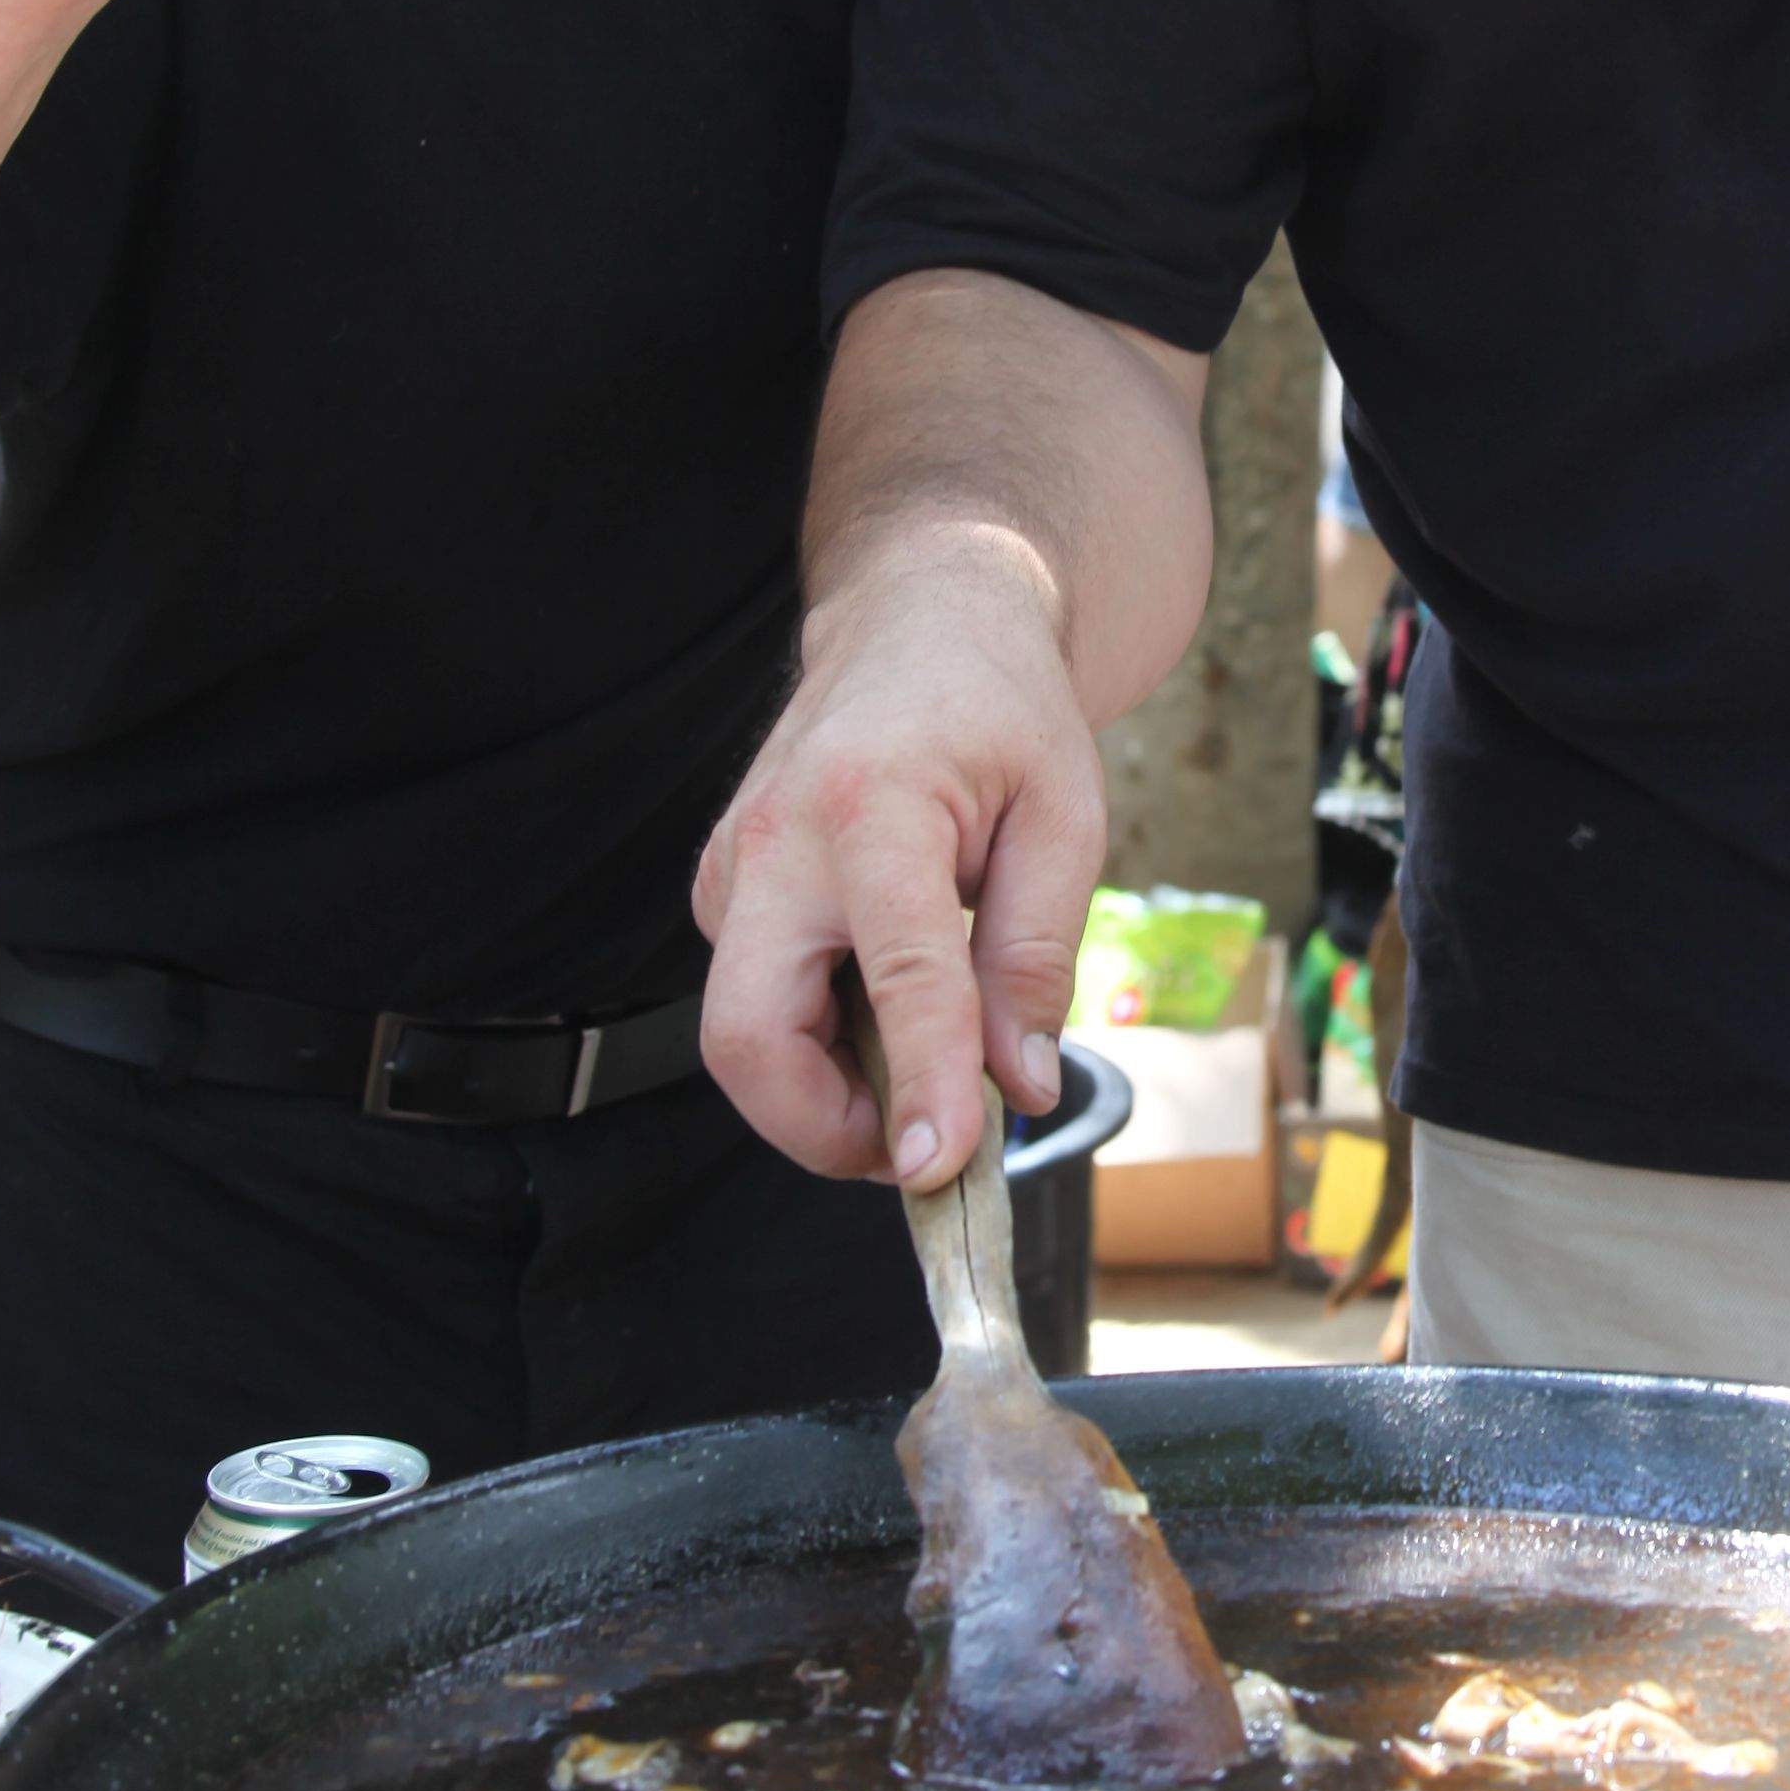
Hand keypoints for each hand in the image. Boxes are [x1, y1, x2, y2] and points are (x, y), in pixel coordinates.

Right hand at [696, 538, 1103, 1185]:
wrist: (916, 621)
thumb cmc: (999, 712)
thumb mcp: (1065, 819)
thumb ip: (1035, 956)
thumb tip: (1015, 1085)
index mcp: (873, 808)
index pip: (894, 975)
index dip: (916, 1085)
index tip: (937, 1168)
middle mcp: (775, 842)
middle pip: (748, 1037)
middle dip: (822, 1129)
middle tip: (920, 1148)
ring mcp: (732, 870)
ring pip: (745, 1038)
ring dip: (828, 1091)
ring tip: (926, 1064)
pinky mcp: (724, 896)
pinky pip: (756, 1007)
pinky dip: (818, 1047)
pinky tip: (888, 1014)